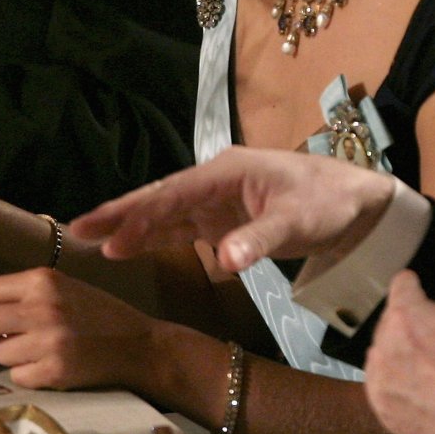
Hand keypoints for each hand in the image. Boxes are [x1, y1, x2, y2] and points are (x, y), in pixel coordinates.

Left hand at [0, 268, 154, 389]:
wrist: (140, 344)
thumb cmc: (98, 314)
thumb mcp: (63, 289)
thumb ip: (22, 295)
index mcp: (43, 280)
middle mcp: (43, 306)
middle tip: (0, 337)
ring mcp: (49, 339)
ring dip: (13, 356)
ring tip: (44, 348)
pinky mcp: (55, 369)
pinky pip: (17, 376)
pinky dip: (30, 374)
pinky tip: (54, 364)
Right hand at [70, 146, 394, 272]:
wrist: (357, 205)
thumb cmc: (328, 204)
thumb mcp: (298, 222)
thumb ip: (259, 240)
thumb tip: (225, 261)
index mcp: (228, 172)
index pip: (175, 195)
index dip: (141, 217)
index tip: (110, 239)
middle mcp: (217, 181)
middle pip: (161, 198)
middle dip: (121, 214)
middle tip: (78, 230)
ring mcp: (219, 201)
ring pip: (168, 213)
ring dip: (135, 227)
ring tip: (94, 242)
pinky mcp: (226, 219)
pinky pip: (184, 228)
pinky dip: (159, 237)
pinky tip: (133, 248)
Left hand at [365, 210, 434, 433]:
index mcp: (407, 313)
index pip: (404, 286)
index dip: (427, 297)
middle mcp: (383, 344)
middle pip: (394, 319)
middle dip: (417, 326)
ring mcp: (378, 380)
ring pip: (386, 350)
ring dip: (406, 353)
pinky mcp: (380, 409)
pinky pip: (382, 383)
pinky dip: (399, 384)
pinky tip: (427, 390)